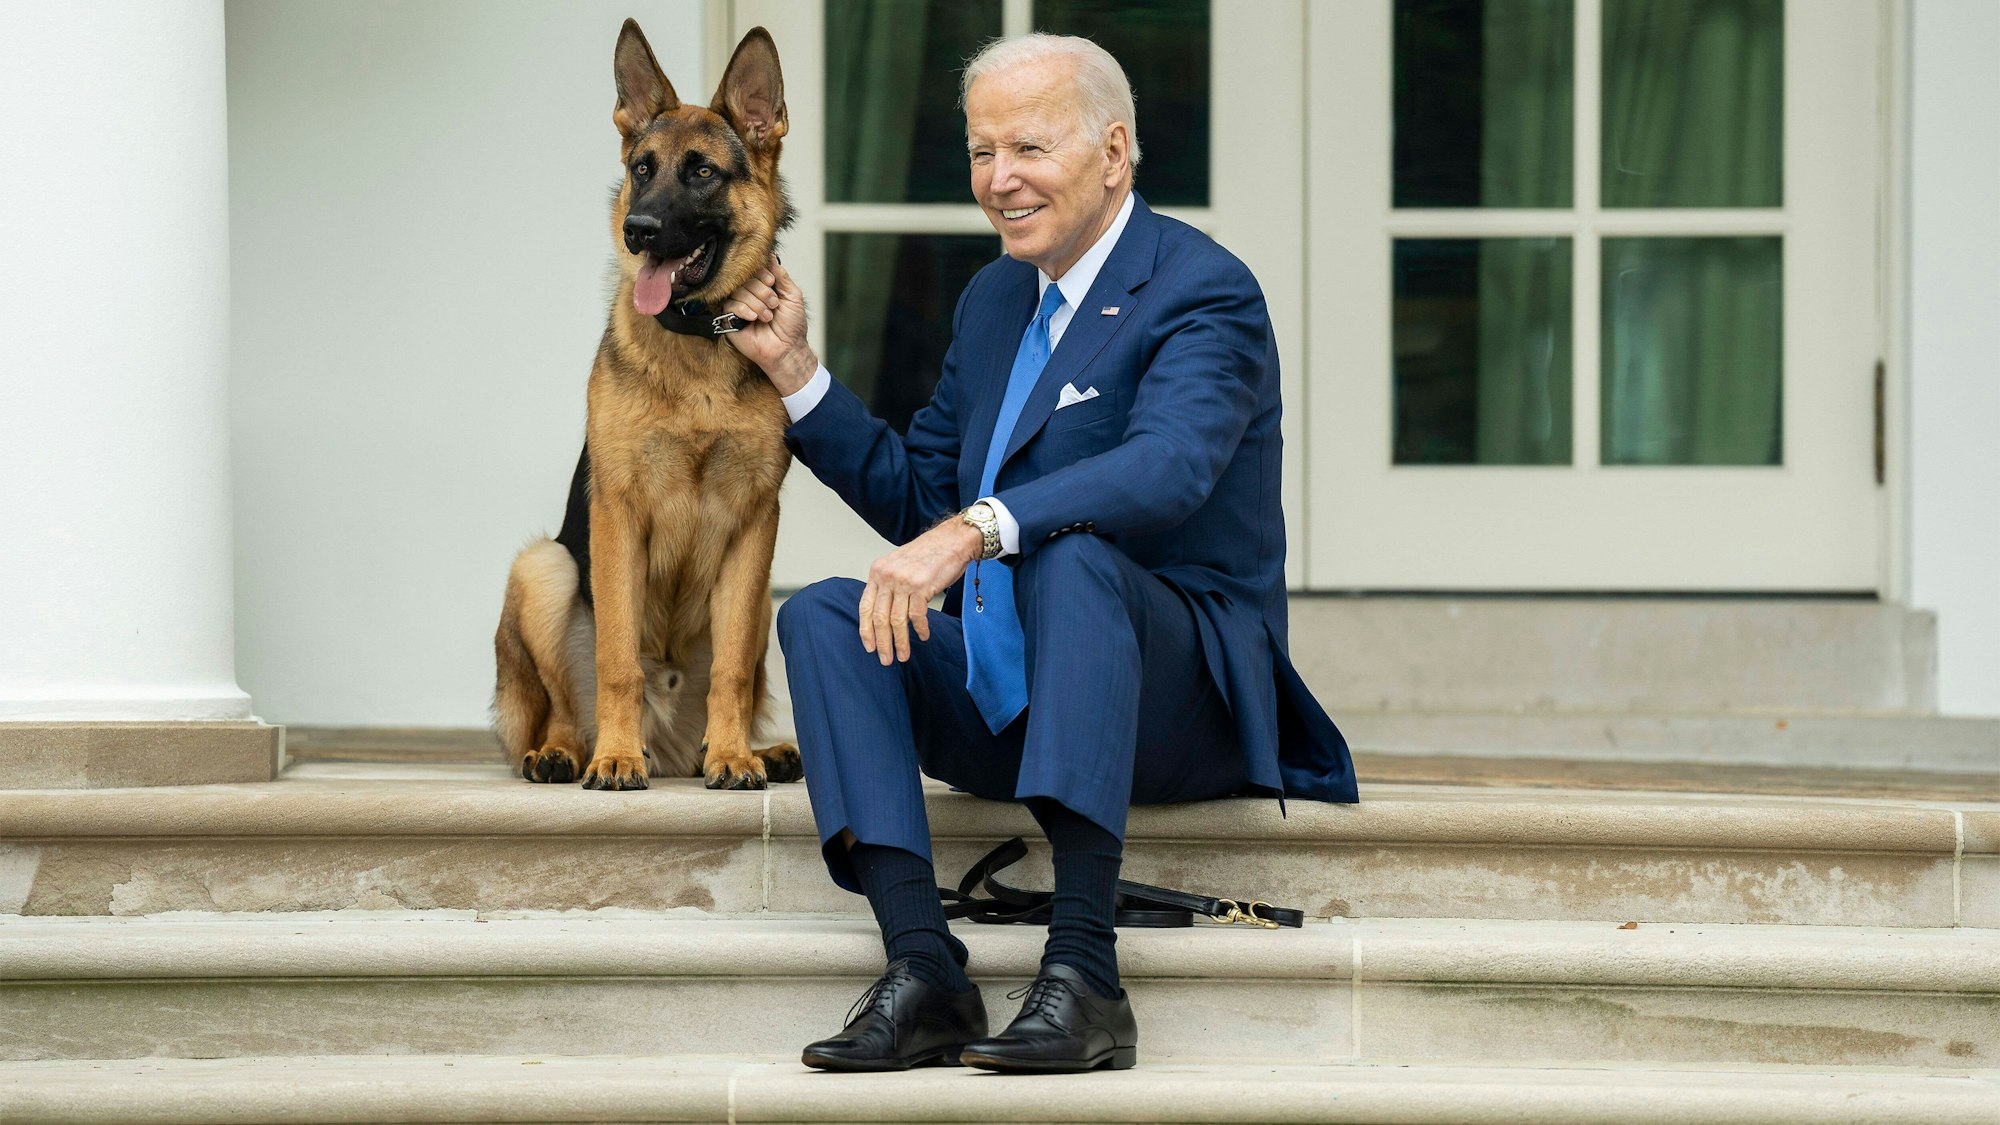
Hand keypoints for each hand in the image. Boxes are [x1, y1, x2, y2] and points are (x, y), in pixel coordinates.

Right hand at [722, 256, 815, 393]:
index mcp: (763, 286)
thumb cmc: (792, 326)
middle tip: (774, 305)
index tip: (772, 283)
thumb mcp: (793, 296)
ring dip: (756, 303)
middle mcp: (749, 294)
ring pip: (738, 291)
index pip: (754, 268)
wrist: (787, 349)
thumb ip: (781, 275)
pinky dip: (744, 310)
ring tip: (767, 316)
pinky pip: (730, 305)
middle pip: (745, 278)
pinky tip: (754, 319)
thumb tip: (770, 254)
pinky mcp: (729, 319)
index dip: (762, 273)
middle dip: (762, 291)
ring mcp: (739, 306)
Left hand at [858, 518, 984, 664]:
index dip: (866, 630)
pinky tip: (923, 636)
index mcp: (878, 572)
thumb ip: (888, 585)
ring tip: (904, 655)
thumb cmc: (928, 554)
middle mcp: (887, 576)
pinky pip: (917, 616)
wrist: (952, 540)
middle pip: (880, 617)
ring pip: (897, 621)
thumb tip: (882, 614)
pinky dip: (920, 629)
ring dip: (901, 642)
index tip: (869, 646)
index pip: (865, 607)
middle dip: (882, 642)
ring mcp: (904, 581)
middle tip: (885, 659)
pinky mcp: (922, 586)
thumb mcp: (898, 565)